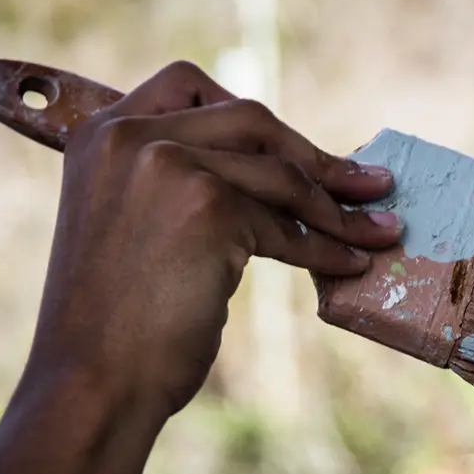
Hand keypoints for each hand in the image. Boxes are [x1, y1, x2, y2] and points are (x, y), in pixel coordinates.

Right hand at [26, 61, 401, 420]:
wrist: (93, 387)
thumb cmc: (114, 328)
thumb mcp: (129, 230)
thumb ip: (173, 184)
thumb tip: (271, 176)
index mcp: (99, 134)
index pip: (188, 86)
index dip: (252, 118)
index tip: (295, 149)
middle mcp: (127, 136)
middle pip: (250, 119)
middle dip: (315, 156)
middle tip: (369, 185)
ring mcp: (165, 163)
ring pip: (279, 174)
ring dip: (338, 209)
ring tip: (381, 232)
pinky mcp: (205, 204)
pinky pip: (286, 223)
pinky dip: (326, 248)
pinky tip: (350, 265)